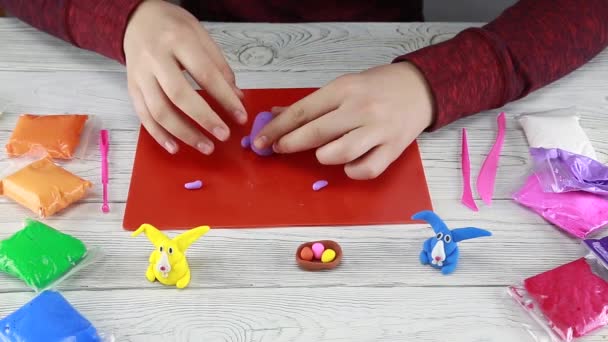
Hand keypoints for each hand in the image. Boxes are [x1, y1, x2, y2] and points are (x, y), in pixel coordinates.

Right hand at [124, 0, 246, 154]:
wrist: (136, 19)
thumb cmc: (172, 26)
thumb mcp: (200, 35)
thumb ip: (219, 66)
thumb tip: (236, 97)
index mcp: (178, 40)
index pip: (205, 74)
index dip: (225, 98)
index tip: (241, 116)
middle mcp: (155, 58)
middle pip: (179, 95)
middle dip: (204, 119)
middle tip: (224, 135)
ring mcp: (140, 74)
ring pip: (159, 110)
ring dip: (183, 133)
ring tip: (205, 147)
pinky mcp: (131, 87)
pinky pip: (143, 116)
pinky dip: (159, 135)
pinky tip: (175, 147)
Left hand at [254, 62, 433, 179]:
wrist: (420, 88)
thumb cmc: (377, 88)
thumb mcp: (344, 86)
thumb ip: (312, 104)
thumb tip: (276, 114)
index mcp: (345, 89)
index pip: (302, 111)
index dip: (278, 128)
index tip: (262, 140)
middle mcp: (360, 109)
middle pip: (316, 132)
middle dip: (290, 144)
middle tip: (279, 149)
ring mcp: (378, 130)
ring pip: (340, 153)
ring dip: (323, 156)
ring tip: (322, 153)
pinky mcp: (393, 149)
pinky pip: (366, 169)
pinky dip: (352, 171)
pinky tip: (348, 164)